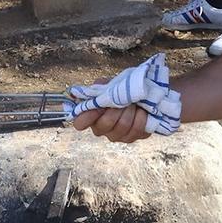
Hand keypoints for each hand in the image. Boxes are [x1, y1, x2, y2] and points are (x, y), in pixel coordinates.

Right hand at [62, 54, 180, 135]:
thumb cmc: (121, 91)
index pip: (80, 123)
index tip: (98, 106)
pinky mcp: (133, 137)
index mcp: (91, 117)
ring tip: (133, 103)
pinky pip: (137, 130)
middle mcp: (102, 130)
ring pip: (122, 126)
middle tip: (123, 99)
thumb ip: (102, 86)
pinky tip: (141, 111)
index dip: (86, 116)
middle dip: (116, 109)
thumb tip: (98, 86)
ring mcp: (118, 136)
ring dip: (130, 111)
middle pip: (105, 124)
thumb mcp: (110, 84)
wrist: (141, 96)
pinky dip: (141, 118)